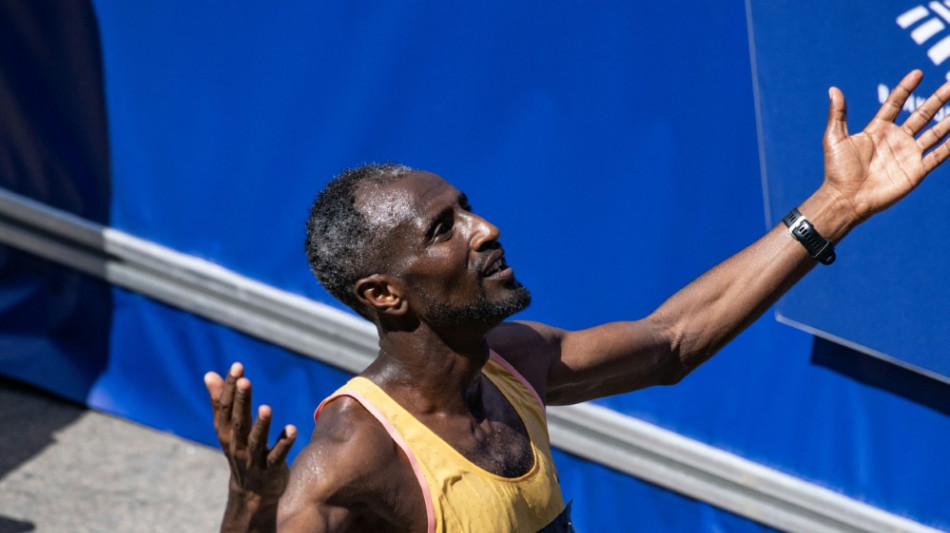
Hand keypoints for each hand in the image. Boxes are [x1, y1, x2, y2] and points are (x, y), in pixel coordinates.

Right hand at [205, 363, 296, 508]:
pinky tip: (292, 429)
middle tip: (245, 380)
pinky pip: (277, 455)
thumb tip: (209, 375)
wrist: (251, 492)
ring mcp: (253, 458)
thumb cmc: (241, 451)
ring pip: (256, 440)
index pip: (225, 407)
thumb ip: (220, 402)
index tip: (237, 367)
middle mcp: (236, 445)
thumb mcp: (228, 428)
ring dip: (261, 425)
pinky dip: (284, 443)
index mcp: (225, 432)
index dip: (230, 387)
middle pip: (238, 421)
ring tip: (266, 408)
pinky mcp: (270, 469)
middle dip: (241, 401)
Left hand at [823, 69, 949, 222]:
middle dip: (937, 99)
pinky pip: (939, 155)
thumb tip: (833, 89)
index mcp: (878, 130)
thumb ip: (838, 114)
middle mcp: (896, 139)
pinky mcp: (916, 171)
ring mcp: (908, 154)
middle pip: (922, 114)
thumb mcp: (835, 138)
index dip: (905, 89)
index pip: (895, 104)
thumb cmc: (837, 171)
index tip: (917, 73)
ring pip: (935, 132)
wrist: (846, 199)